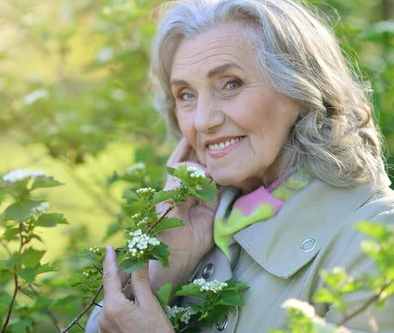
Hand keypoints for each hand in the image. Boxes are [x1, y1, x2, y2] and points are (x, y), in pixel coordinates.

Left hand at [99, 245, 173, 332]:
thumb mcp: (150, 305)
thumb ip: (140, 281)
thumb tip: (138, 260)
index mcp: (113, 306)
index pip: (110, 276)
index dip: (110, 260)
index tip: (110, 247)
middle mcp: (104, 317)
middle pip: (112, 289)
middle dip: (122, 277)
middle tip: (134, 264)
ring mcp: (105, 327)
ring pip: (114, 301)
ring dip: (125, 291)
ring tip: (139, 284)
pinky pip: (114, 313)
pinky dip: (124, 304)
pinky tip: (136, 302)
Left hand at [150, 138, 219, 292]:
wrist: (176, 259)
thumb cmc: (163, 234)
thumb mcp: (166, 208)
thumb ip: (179, 189)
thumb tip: (199, 172)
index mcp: (171, 186)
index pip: (178, 161)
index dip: (184, 148)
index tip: (191, 134)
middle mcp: (187, 188)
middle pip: (196, 163)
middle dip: (203, 150)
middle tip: (213, 138)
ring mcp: (201, 196)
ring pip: (210, 173)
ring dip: (215, 162)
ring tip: (223, 150)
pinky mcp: (213, 206)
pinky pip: (220, 188)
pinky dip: (225, 178)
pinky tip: (230, 168)